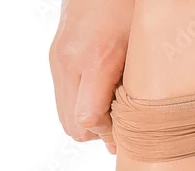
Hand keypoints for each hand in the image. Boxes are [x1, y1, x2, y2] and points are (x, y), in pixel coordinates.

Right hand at [49, 0, 134, 153]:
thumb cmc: (128, 11)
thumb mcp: (140, 52)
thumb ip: (134, 92)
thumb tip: (129, 131)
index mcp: (94, 59)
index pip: (87, 119)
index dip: (106, 134)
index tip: (124, 134)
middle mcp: (69, 62)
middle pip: (73, 125)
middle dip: (97, 133)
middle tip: (119, 124)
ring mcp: (57, 60)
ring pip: (65, 117)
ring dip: (88, 122)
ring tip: (111, 109)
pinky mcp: (54, 59)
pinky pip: (63, 100)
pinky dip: (80, 107)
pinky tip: (100, 95)